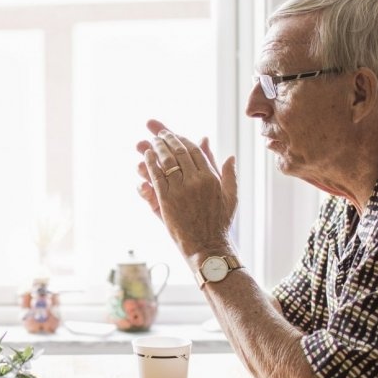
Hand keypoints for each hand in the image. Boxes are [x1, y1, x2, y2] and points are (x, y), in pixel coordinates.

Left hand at [135, 119, 237, 257]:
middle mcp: (196, 181)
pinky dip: (150, 163)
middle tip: (160, 132)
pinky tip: (146, 156)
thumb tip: (230, 157)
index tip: (176, 134)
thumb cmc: (220, 224)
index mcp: (211, 178)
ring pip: (166, 161)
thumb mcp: (231, 197)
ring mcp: (180, 190)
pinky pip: (156, 176)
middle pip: (179, 152)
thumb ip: (230, 175)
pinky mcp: (166, 199)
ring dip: (158, 148)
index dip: (183, 139)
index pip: (195, 151)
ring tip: (152, 141)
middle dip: (168, 139)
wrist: (207, 245)